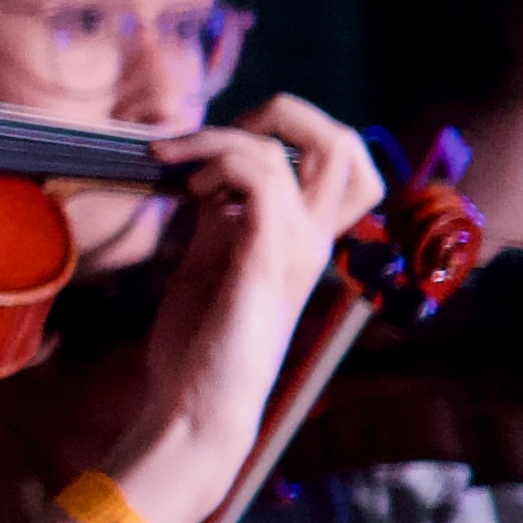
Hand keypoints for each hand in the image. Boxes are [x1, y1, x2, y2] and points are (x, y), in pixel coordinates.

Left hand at [104, 92, 386, 509]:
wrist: (195, 408)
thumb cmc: (201, 345)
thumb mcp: (208, 263)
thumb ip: (218, 219)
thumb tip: (204, 175)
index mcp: (305, 239)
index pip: (342, 162)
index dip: (290, 131)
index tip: (220, 149)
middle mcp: (314, 240)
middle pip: (347, 143)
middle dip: (282, 113)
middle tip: (214, 137)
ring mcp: (297, 249)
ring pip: (302, 150)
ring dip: (225, 138)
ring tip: (175, 166)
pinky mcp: (267, 260)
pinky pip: (263, 178)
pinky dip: (219, 163)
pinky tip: (186, 190)